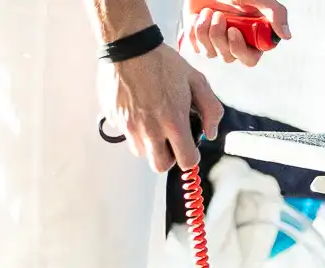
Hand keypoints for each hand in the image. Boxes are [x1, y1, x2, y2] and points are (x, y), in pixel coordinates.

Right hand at [111, 43, 223, 173]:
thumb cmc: (162, 62)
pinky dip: (133, 130)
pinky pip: (125, 135)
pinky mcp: (113, 118)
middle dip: (168, 157)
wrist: (129, 46)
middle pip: (160, 165)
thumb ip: (211, 109)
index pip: (186, 161)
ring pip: (141, 152)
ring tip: (153, 124)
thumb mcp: (196, 80)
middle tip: (170, 141)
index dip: (190, 156)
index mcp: (173, 122)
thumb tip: (210, 133)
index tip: (189, 147)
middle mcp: (150, 129)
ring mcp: (129, 125)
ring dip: (149, 145)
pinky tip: (138, 111)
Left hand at [184, 0, 289, 63]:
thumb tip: (286, 36)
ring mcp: (216, 45)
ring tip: (208, 11)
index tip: (233, 30)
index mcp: (252, 39)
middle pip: (228, 58)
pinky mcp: (199, 41)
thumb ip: (276, 14)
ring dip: (206, 30)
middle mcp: (234, 45)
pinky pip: (195, 46)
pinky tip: (199, 16)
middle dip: (219, 36)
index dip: (239, 49)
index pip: (249, 60)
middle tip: (218, 15)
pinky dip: (195, 29)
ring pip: (210, 53)